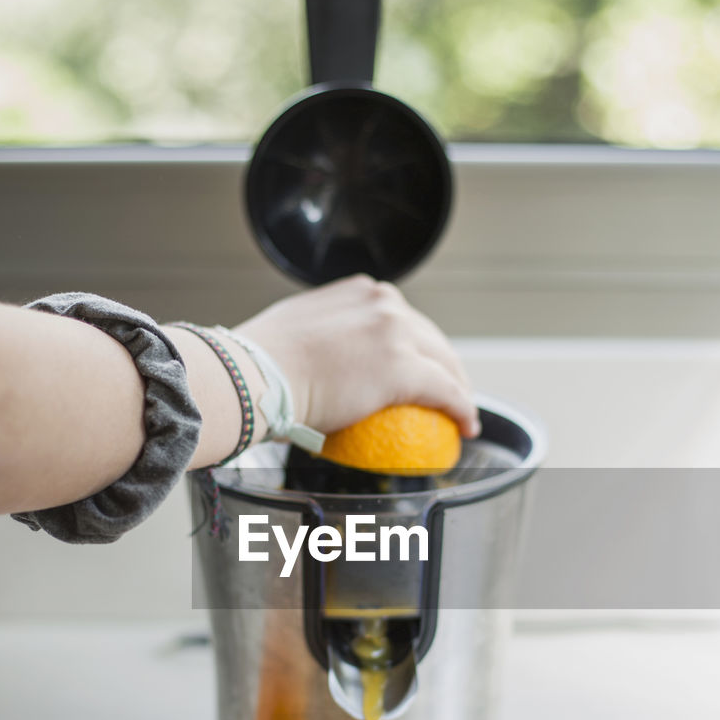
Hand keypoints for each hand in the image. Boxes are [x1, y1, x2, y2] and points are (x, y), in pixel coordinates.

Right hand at [232, 275, 479, 437]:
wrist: (253, 377)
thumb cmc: (258, 366)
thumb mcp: (294, 332)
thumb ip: (317, 339)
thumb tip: (315, 365)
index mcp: (357, 292)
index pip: (398, 317)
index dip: (413, 343)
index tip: (414, 362)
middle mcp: (382, 303)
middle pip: (428, 336)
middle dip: (443, 362)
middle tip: (446, 391)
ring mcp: (396, 334)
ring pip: (445, 361)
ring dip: (458, 386)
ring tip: (460, 411)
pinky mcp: (405, 370)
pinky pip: (447, 393)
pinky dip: (461, 410)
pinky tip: (466, 427)